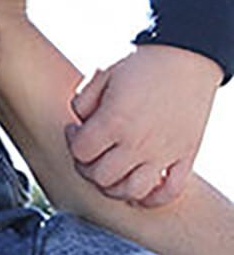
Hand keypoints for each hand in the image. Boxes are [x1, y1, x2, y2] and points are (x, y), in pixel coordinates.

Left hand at [66, 44, 222, 206]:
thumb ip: (82, 100)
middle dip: (86, 166)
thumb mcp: (100, 72)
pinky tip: (139, 188)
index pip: (80, 152)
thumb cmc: (139, 61)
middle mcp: (137, 143)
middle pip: (101, 177)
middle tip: (88, 150)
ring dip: (114, 187)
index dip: (71, 141)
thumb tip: (80, 123)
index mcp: (113, 121)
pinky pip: (169, 193)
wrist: (183, 56)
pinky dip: (151, 198)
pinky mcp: (185, 157)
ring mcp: (163, 154)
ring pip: (131, 192)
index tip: (75, 129)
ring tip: (109, 168)